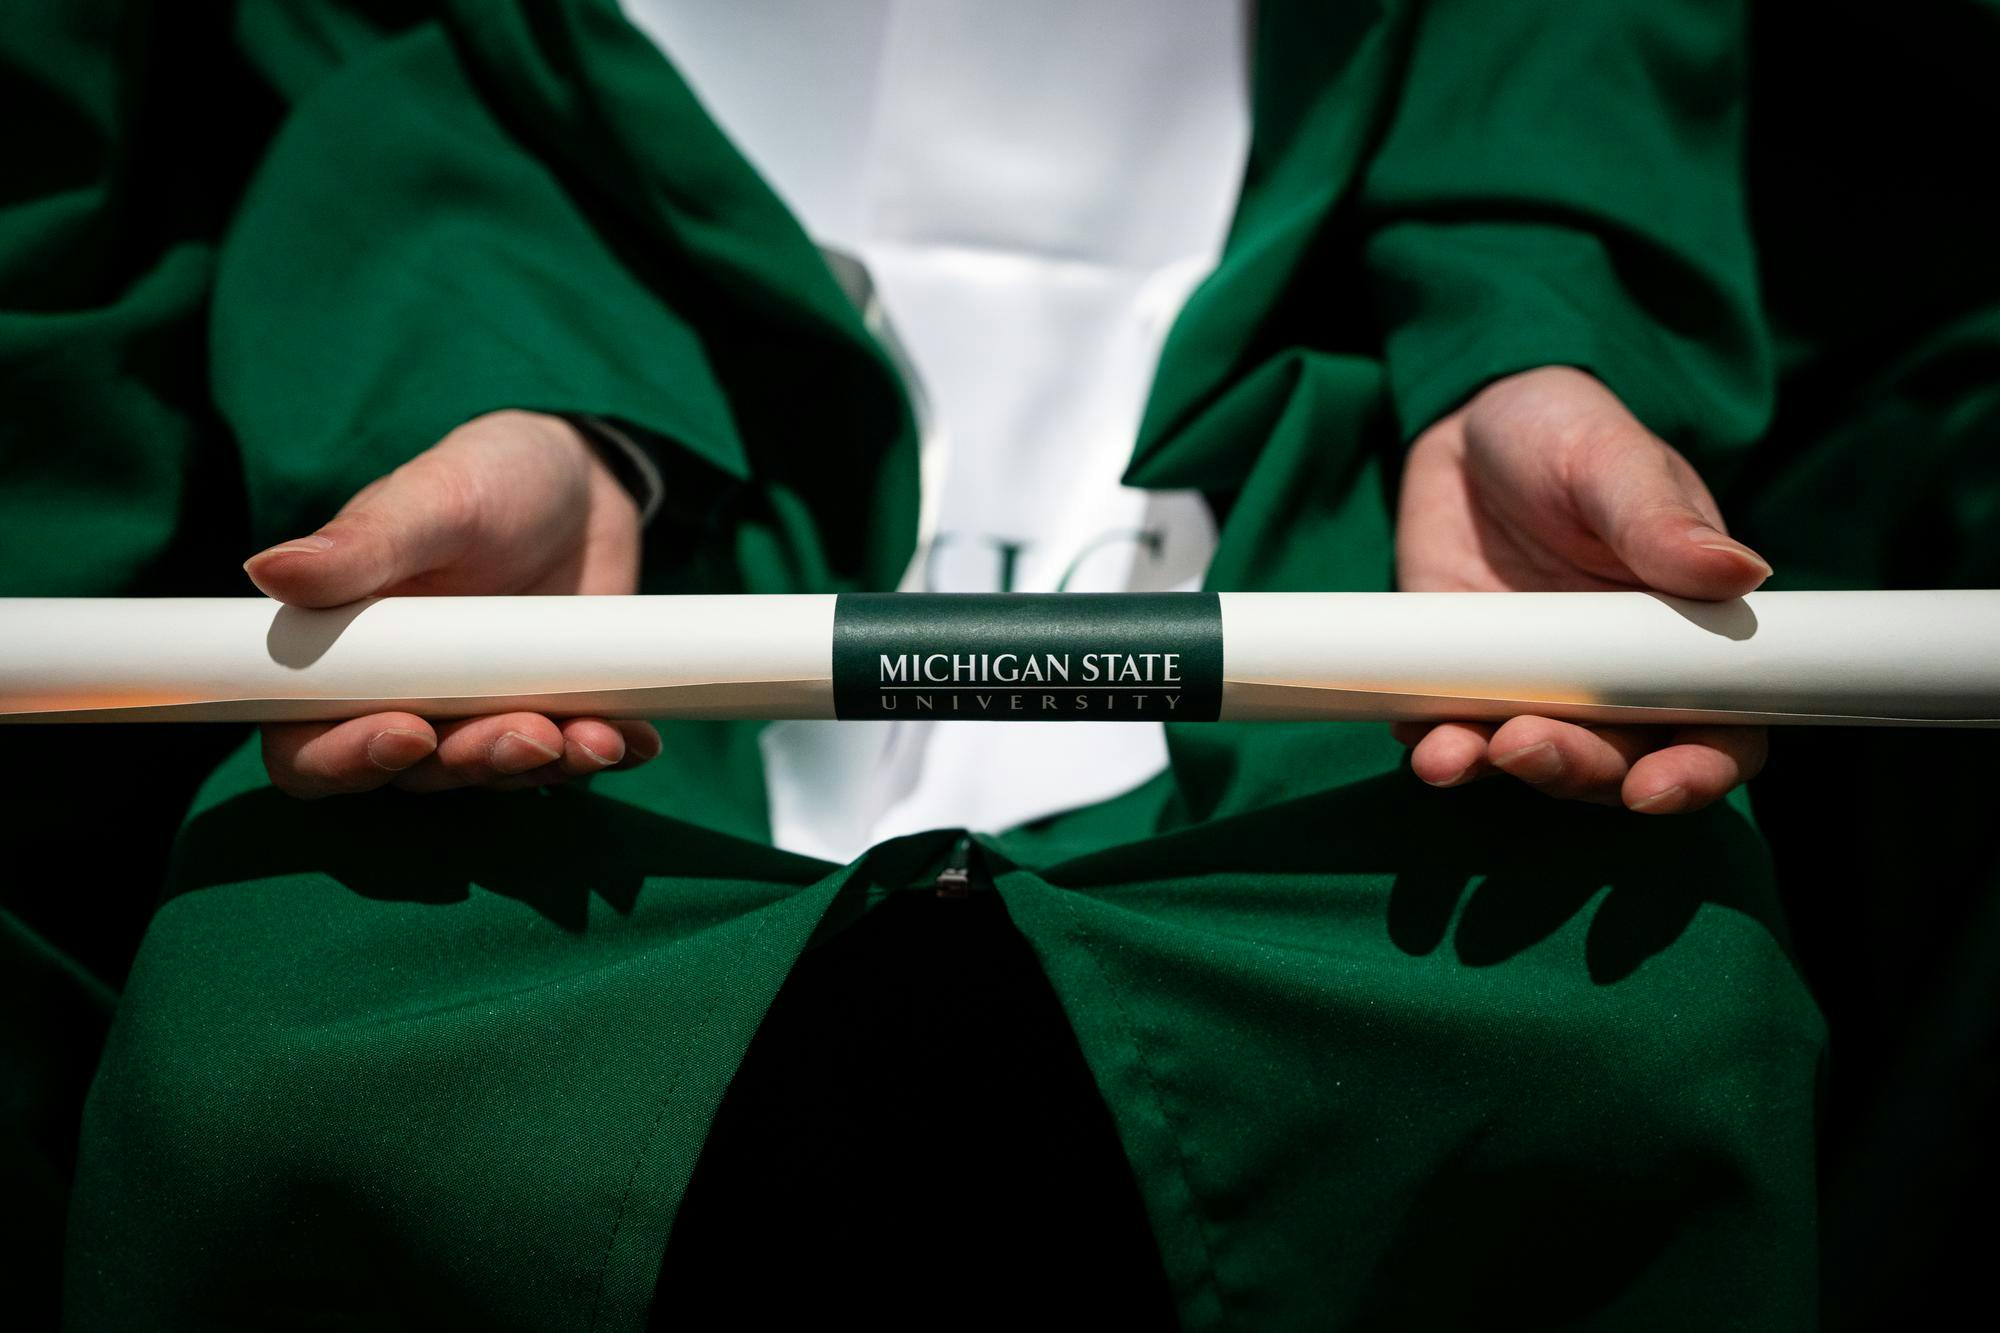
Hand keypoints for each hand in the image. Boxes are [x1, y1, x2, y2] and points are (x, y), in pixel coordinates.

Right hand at [244, 410, 661, 797]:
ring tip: (592, 739)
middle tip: (527, 734)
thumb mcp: (432, 497)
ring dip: (541, 767)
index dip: (342, 761)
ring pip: (494, 773)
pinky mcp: (552, 712)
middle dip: (469, 764)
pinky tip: (635, 740)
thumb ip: (362, 544)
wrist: (582, 480)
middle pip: (412, 774)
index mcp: (343, 654)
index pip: (306, 743)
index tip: (405, 733)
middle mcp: (404, 696)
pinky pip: (572, 755)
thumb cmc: (486, 475)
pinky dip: (603, 753)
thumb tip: (266, 572)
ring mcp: (481, 712)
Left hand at [1393, 366, 1770, 813]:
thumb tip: (1742, 572)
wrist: (1469, 429)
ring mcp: (1540, 684)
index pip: (1719, 730)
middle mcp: (1619, 679)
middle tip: (1527, 745)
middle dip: (1579, 772)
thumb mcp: (1614, 462)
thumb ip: (1663, 521)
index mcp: (1688, 635)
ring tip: (1458, 751)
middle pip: (1620, 764)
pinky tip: (1420, 743)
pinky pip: (1456, 734)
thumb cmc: (1568, 433)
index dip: (1698, 772)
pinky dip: (1440, 749)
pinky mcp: (1467, 679)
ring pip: (1537, 760)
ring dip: (1501, 768)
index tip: (1658, 788)